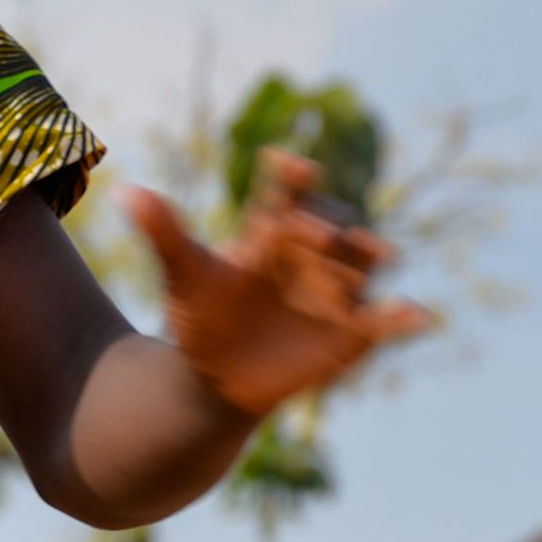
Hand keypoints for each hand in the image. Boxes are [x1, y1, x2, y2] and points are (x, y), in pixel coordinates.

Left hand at [123, 150, 431, 422]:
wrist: (219, 375)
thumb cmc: (202, 315)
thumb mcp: (184, 275)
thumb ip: (164, 233)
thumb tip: (124, 191)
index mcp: (275, 230)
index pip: (287, 195)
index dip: (292, 177)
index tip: (288, 166)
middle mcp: (314, 252)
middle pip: (334, 225)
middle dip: (330, 226)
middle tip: (310, 233)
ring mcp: (340, 289)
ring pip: (365, 265)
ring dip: (370, 258)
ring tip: (377, 254)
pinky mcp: (356, 330)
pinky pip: (386, 320)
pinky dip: (404, 317)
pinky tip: (417, 317)